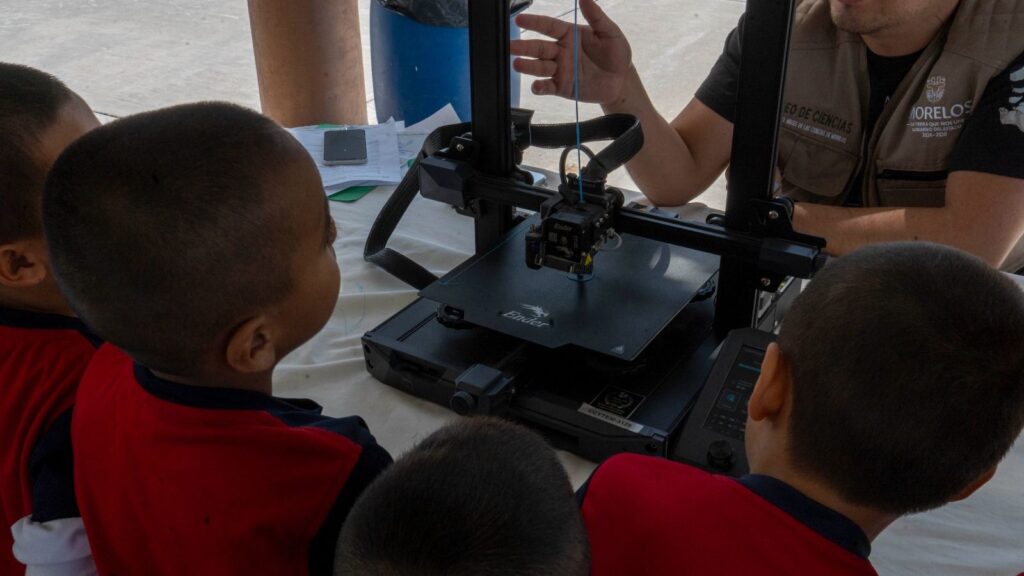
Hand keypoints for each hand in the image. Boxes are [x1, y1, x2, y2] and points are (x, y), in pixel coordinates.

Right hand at [511, 0, 632, 104]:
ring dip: (528, 66)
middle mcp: (561, 51)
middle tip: (511, 46)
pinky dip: (540, 87)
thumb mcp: (610, 32)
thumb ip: (596, 16)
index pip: (548, 26)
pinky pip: (548, 87)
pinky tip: (536, 86)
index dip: (534, 23)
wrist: (621, 80)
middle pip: (539, 47)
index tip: (519, 19)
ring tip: (517, 64)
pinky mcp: (562, 87)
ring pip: (540, 67)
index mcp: (569, 35)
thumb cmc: (616, 54)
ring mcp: (560, 70)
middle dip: (524, 47)